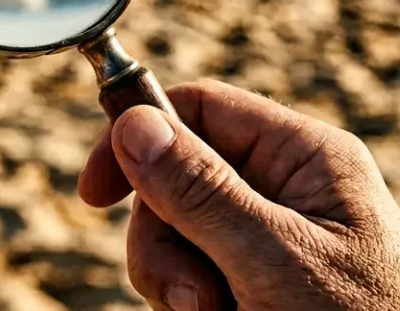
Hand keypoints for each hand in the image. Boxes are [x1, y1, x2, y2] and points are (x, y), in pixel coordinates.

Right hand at [79, 80, 399, 310]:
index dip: (139, 139)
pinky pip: (193, 277)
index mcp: (305, 157)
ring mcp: (272, 240)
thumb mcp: (275, 258)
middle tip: (194, 298)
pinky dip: (190, 305)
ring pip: (176, 236)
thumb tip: (135, 122)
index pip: (201, 108)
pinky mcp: (259, 285)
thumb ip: (202, 192)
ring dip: (177, 283)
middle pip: (176, 180)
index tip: (94, 194)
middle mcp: (287, 190)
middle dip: (167, 241)